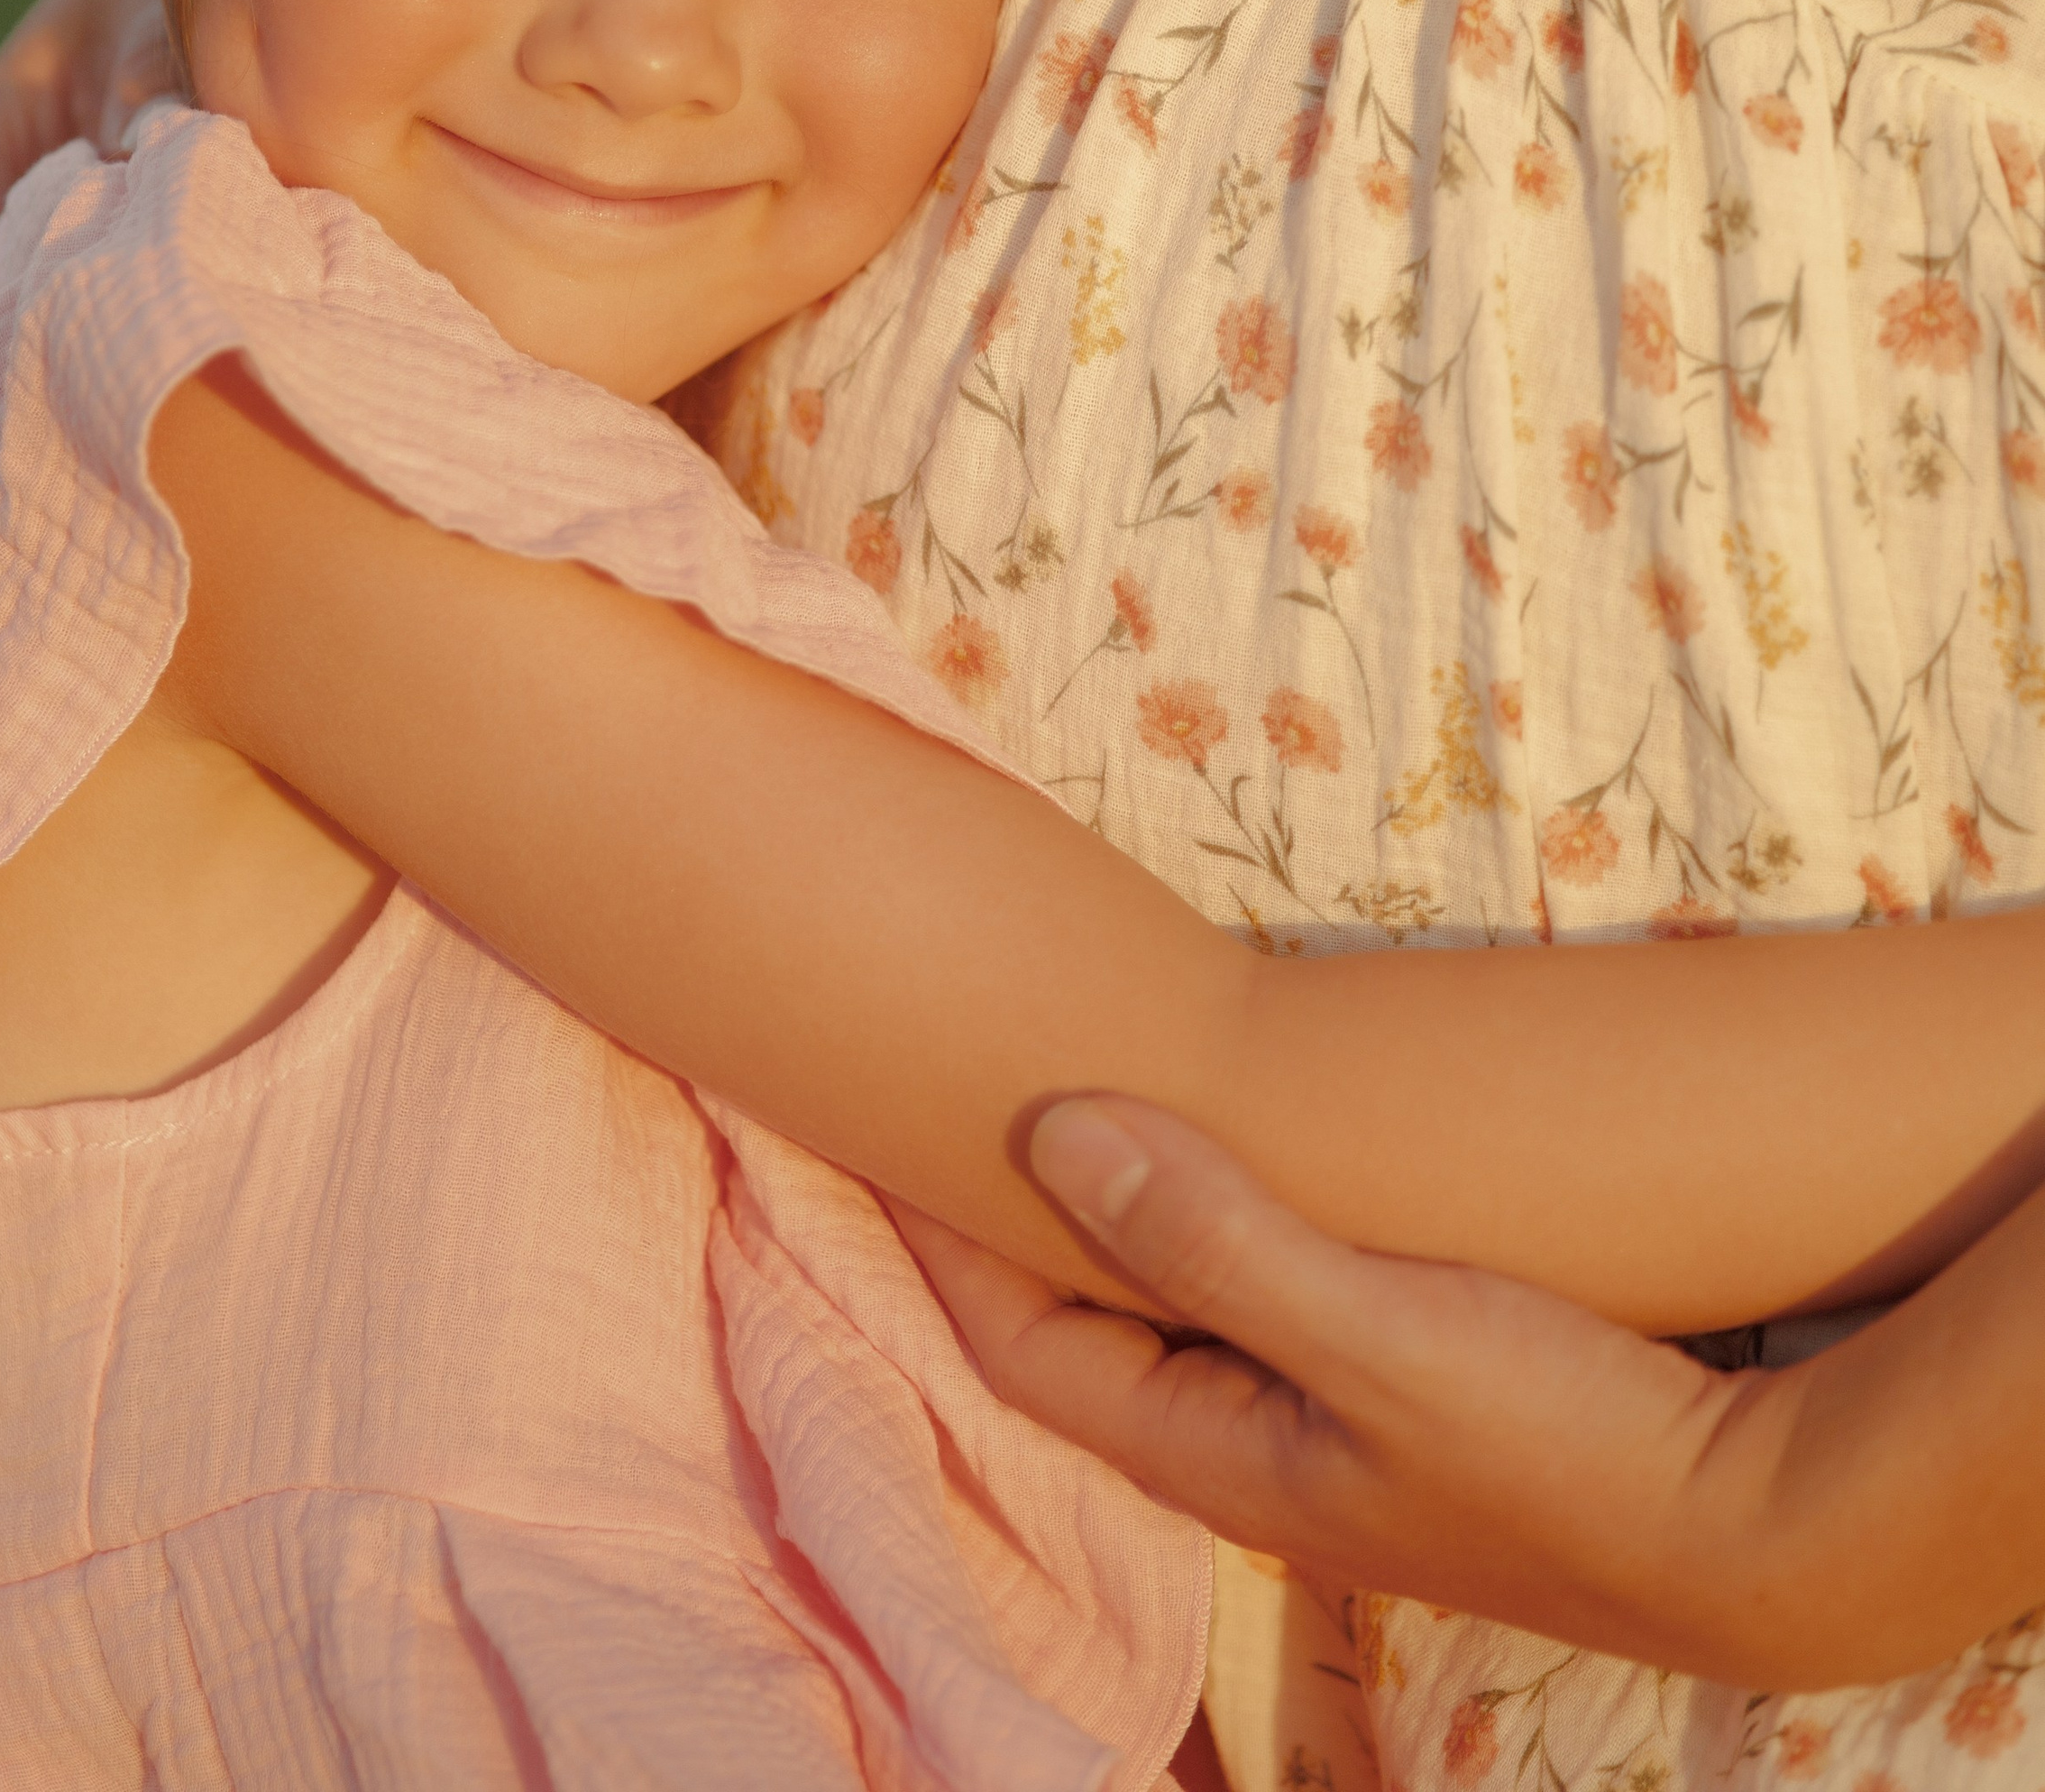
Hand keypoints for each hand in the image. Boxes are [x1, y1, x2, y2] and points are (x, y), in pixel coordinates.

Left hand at [899, 1096, 1797, 1683]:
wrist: (1756, 1526)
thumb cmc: (1567, 1445)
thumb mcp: (1385, 1333)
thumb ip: (1222, 1237)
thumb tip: (1058, 1131)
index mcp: (1219, 1453)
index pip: (1019, 1343)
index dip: (934, 1238)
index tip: (863, 1120)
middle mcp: (1252, 1450)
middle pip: (1079, 1329)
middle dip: (1002, 1223)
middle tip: (937, 1095)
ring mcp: (1326, 1428)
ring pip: (1170, 1312)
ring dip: (1109, 1219)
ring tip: (1060, 1106)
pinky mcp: (1399, 1391)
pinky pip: (1256, 1301)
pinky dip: (1208, 1227)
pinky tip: (1229, 1163)